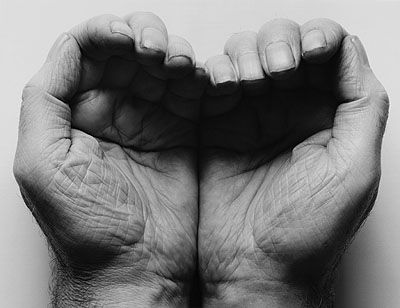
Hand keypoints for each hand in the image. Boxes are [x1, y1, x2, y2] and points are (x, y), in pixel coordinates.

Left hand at [13, 13, 205, 306]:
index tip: (126, 38)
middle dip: (144, 39)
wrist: (136, 269)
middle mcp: (112, 114)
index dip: (106, 35)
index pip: (86, 54)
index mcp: (74, 115)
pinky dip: (197, 81)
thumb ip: (44, 101)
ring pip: (160, 67)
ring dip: (172, 56)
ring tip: (179, 69)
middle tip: (157, 52)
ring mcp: (149, 123)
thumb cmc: (89, 229)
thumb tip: (66, 50)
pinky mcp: (181, 135)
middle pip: (126, 53)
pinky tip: (198, 83)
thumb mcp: (42, 164)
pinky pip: (189, 94)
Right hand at [199, 19, 387, 306]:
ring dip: (246, 56)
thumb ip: (363, 107)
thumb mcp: (354, 168)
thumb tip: (350, 56)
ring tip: (246, 84)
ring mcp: (251, 116)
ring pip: (248, 55)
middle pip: (287, 45)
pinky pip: (214, 81)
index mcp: (329, 117)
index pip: (330, 55)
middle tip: (276, 71)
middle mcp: (290, 111)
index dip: (320, 39)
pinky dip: (215, 73)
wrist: (253, 267)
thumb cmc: (304, 231)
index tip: (310, 52)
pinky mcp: (217, 125)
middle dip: (280, 44)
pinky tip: (222, 88)